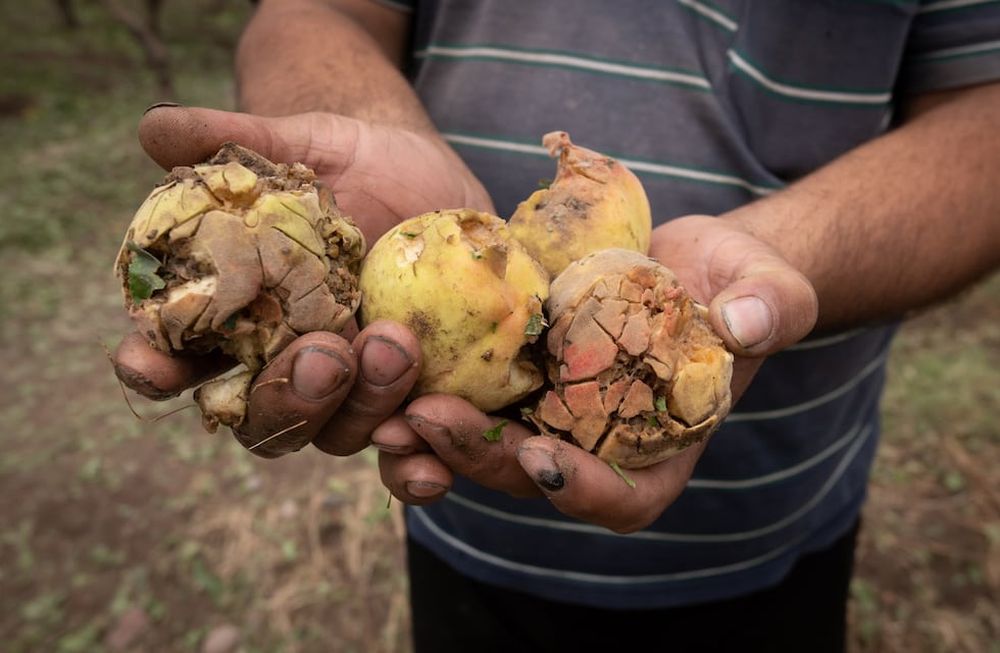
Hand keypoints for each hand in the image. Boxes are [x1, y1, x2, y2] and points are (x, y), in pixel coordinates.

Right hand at [114, 105, 488, 456]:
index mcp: (235, 317)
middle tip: (325, 353)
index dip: (154, 366)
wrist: (433, 177)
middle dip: (288, 394)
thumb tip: (156, 126)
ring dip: (361, 407)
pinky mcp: (412, 392)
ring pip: (338, 431)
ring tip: (395, 348)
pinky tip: (434, 453)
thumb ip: (232, 139)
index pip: (175, 356)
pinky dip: (414, 457)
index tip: (152, 362)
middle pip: (264, 416)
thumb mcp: (299, 142)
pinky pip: (408, 442)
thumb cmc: (349, 162)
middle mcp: (286, 364)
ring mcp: (352, 386)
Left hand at [377, 215, 816, 531]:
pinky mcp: (521, 373)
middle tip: (426, 421)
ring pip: (488, 440)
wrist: (693, 260)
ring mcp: (554, 412)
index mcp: (661, 451)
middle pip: (535, 474)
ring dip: (435, 430)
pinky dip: (433, 382)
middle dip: (480, 457)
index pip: (626, 497)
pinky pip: (473, 388)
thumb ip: (770, 306)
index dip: (584, 490)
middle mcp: (598, 445)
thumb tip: (746, 319)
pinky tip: (393, 357)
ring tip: (386, 403)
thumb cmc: (741, 284)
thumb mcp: (768, 288)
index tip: (543, 460)